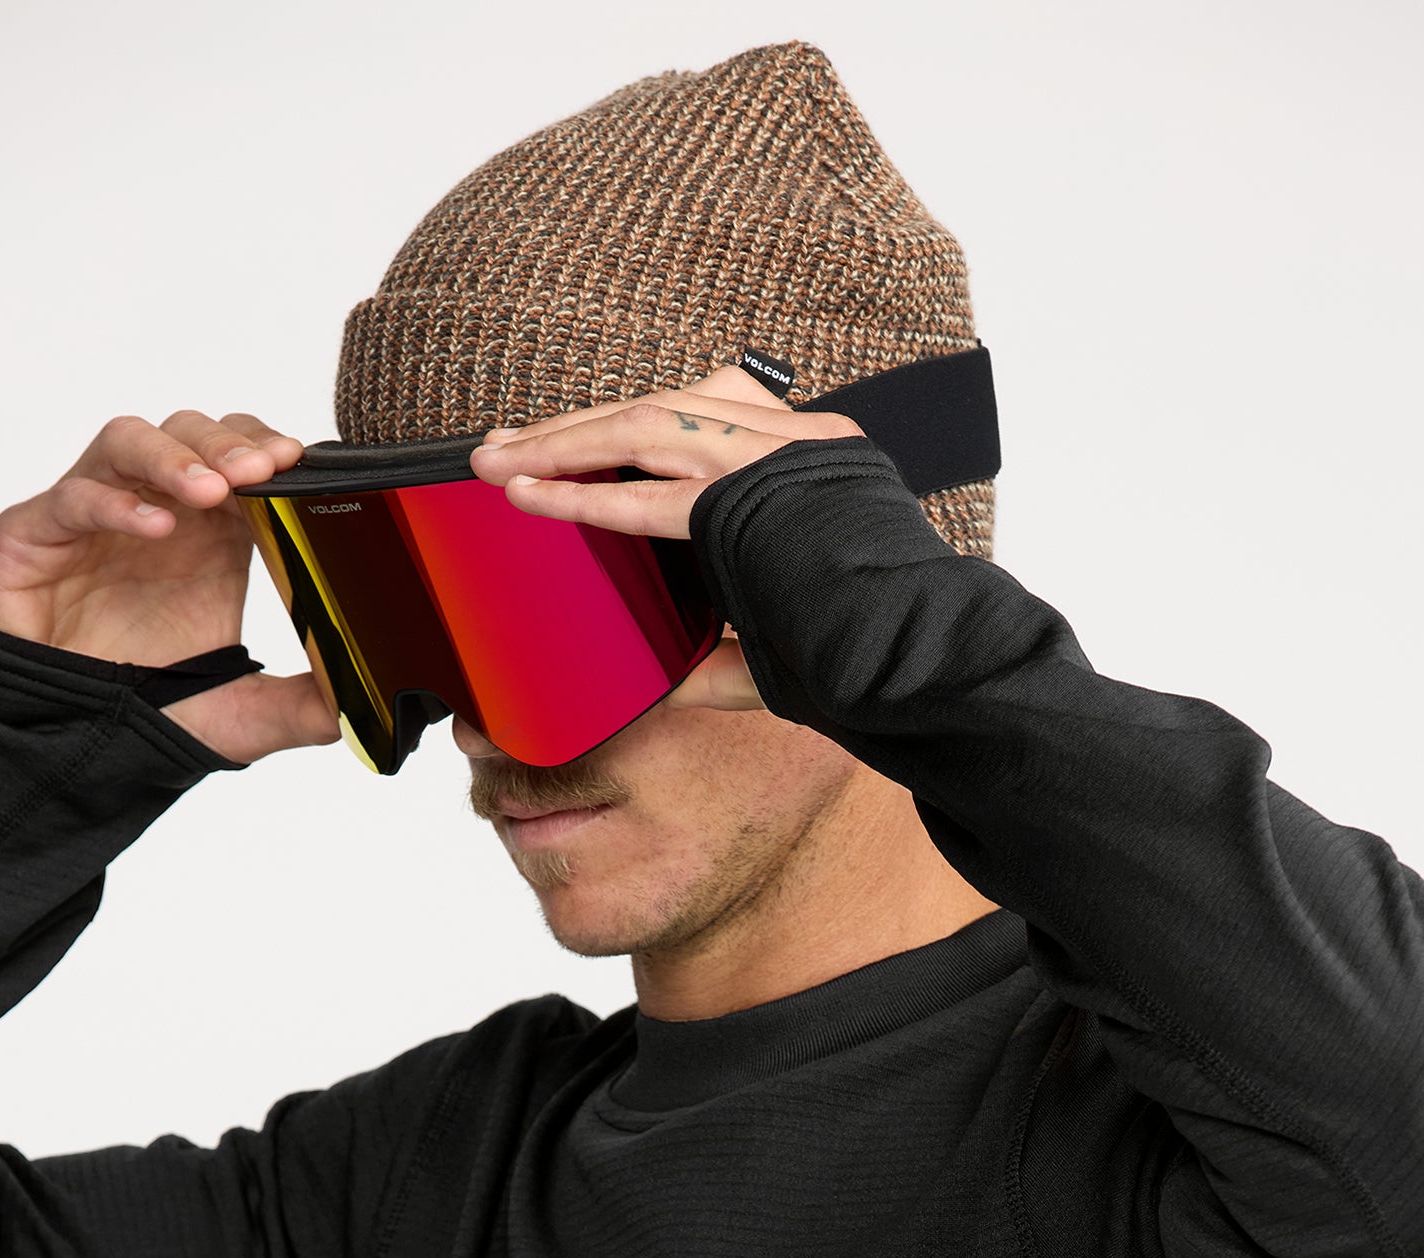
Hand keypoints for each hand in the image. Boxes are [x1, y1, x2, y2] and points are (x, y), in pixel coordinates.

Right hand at [0, 411, 338, 764]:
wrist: (60, 744)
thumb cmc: (141, 709)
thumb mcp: (241, 715)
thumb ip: (301, 708)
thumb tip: (363, 710)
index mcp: (208, 538)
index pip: (241, 459)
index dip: (267, 450)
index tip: (298, 463)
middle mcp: (152, 513)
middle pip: (189, 435)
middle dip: (228, 442)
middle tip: (262, 468)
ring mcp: (91, 517)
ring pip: (126, 442)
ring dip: (173, 455)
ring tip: (211, 488)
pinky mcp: (31, 534)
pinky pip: (69, 498)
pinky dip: (112, 503)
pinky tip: (155, 528)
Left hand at [470, 366, 863, 712]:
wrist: (926, 663)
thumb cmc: (877, 657)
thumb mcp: (790, 636)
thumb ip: (726, 653)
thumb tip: (672, 685)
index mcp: (811, 459)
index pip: (701, 415)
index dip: (623, 425)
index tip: (566, 444)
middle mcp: (796, 440)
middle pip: (662, 406)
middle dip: (572, 429)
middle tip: (501, 448)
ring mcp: (779, 459)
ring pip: (645, 426)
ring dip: (562, 447)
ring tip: (496, 466)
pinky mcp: (756, 499)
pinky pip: (652, 490)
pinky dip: (587, 496)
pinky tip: (533, 500)